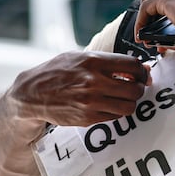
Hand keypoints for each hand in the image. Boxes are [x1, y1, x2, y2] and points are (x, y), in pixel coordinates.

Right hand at [8, 51, 151, 126]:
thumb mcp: (80, 57)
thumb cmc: (57, 72)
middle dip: (138, 89)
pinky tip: (107, 105)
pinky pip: (115, 117)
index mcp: (93, 61)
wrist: (32, 93)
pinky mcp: (88, 118)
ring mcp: (91, 102)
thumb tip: (140, 67)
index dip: (142, 72)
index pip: (133, 66)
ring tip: (121, 98)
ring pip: (128, 106)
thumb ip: (108, 61)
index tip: (141, 75)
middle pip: (135, 89)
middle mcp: (94, 82)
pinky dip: (115, 112)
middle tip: (133, 88)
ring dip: (129, 102)